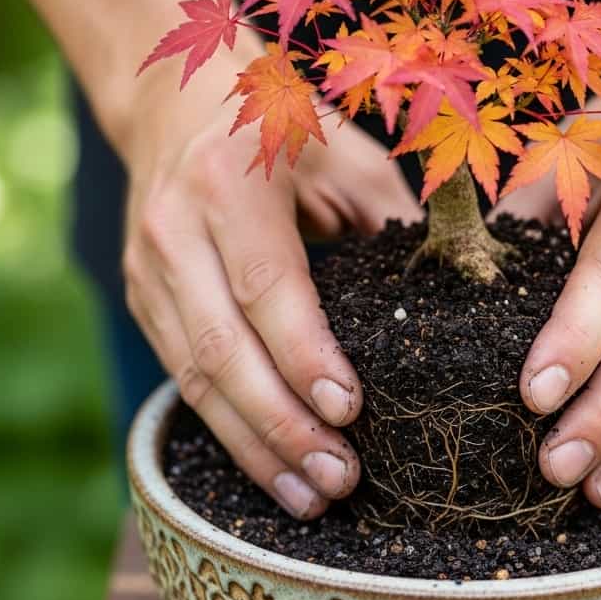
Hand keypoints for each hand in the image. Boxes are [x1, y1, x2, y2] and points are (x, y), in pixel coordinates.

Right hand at [116, 47, 420, 518]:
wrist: (174, 103)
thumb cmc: (281, 124)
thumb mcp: (344, 153)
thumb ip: (391, 220)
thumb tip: (458, 296)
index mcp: (231, 182)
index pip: (266, 286)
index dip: (304, 355)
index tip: (351, 411)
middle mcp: (175, 229)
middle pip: (222, 348)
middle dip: (282, 425)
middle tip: (339, 479)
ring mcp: (147, 269)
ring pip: (194, 378)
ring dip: (254, 445)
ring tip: (310, 496)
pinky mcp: (142, 301)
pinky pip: (182, 379)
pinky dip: (229, 430)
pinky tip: (271, 467)